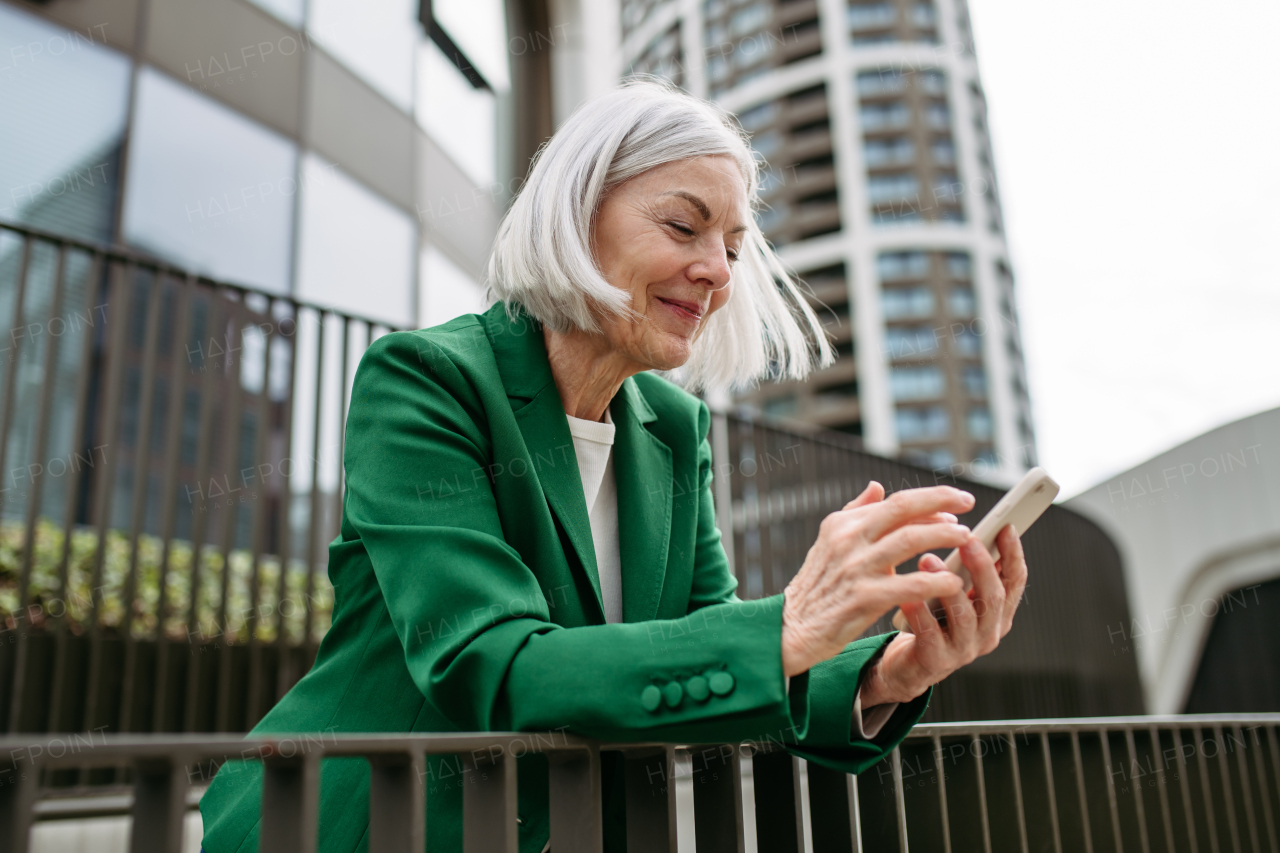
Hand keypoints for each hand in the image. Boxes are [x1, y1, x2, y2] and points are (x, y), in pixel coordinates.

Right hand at [781, 482, 973, 676]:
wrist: (793, 628)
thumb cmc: (818, 586)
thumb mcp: (830, 541)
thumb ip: (856, 513)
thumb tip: (878, 486)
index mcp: (843, 524)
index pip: (895, 503)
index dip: (929, 500)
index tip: (956, 504)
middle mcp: (848, 539)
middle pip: (903, 510)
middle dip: (941, 503)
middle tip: (970, 506)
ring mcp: (855, 567)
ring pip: (910, 541)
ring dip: (943, 537)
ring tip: (967, 538)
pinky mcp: (863, 598)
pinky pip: (909, 584)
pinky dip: (935, 581)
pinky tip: (954, 583)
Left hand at [858, 523, 1028, 705]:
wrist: (906, 666)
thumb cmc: (931, 621)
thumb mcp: (953, 593)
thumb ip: (964, 569)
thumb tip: (965, 529)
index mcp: (996, 613)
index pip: (1014, 581)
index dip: (1013, 554)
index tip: (1005, 527)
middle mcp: (987, 632)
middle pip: (993, 597)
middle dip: (983, 566)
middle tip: (966, 539)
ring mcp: (963, 649)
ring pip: (964, 616)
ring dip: (947, 585)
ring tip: (927, 560)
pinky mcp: (936, 660)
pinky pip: (929, 633)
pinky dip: (919, 612)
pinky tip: (907, 595)